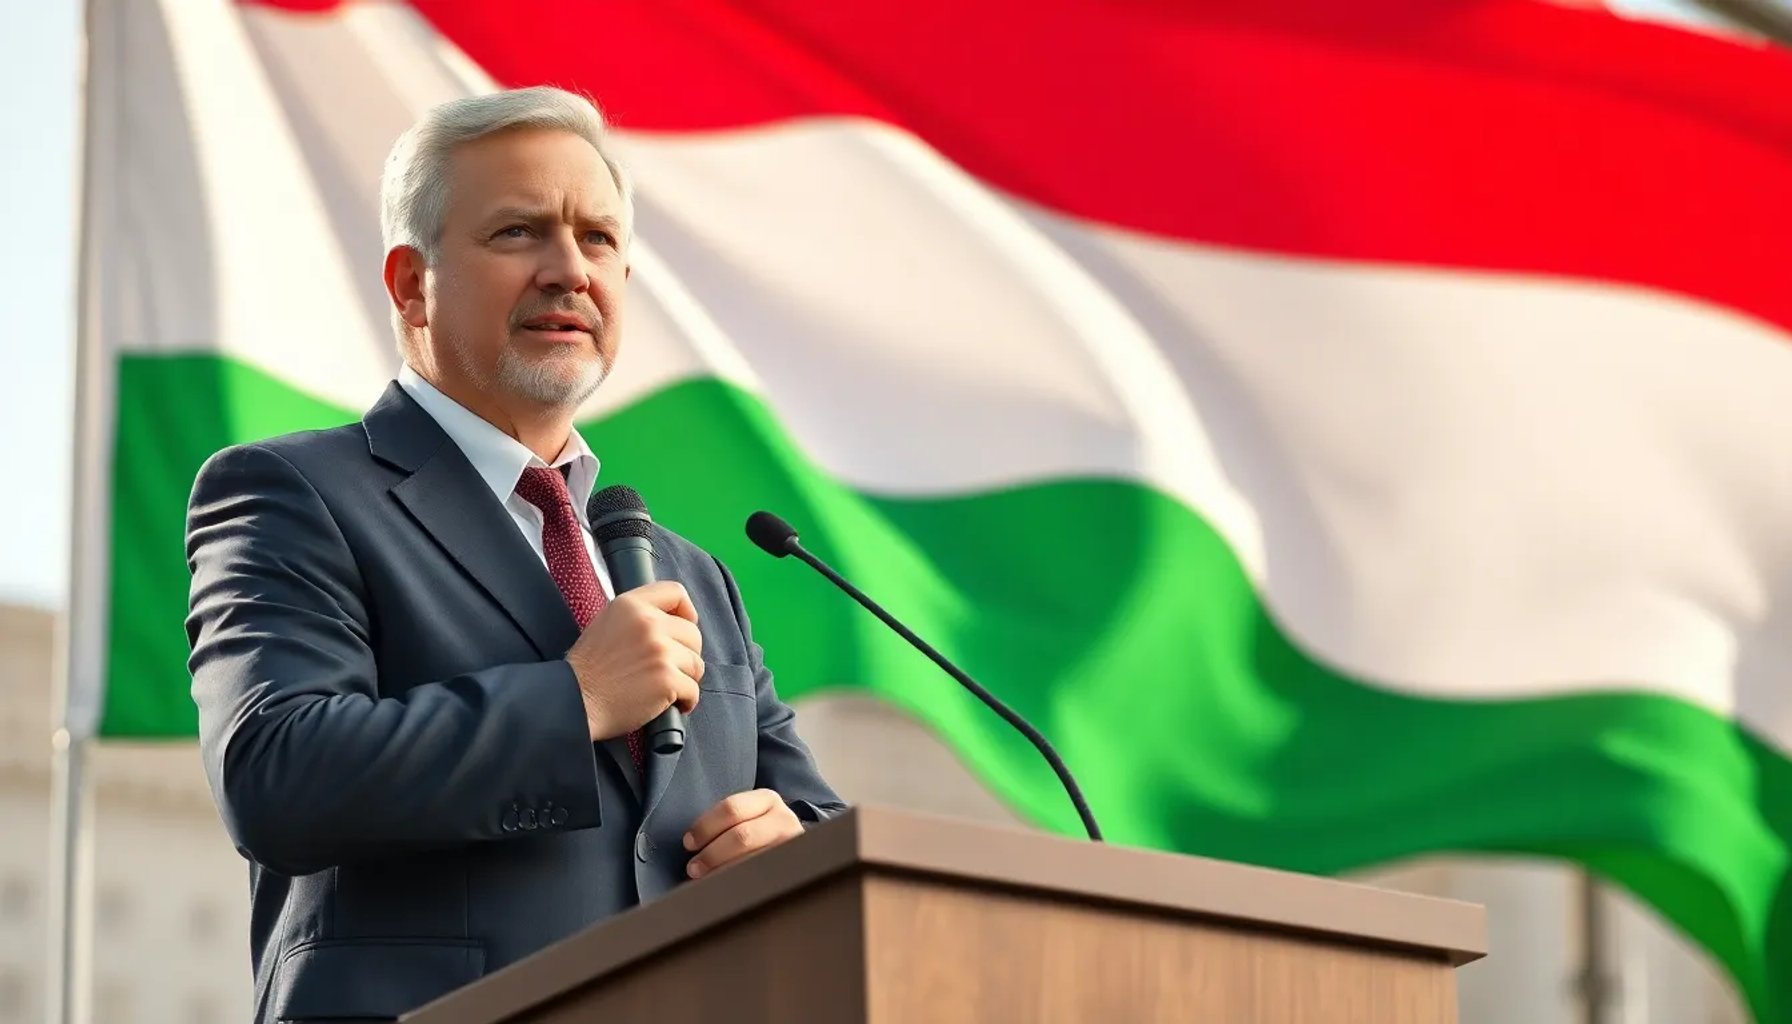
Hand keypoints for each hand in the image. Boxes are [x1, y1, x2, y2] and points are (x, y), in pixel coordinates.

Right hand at [565, 581, 702, 740]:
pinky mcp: (667, 679)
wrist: (574, 702)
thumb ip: (638, 615)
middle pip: (693, 633)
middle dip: (686, 654)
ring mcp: (660, 651)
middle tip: (668, 669)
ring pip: (696, 663)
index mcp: (632, 605)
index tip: (683, 628)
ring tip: (665, 688)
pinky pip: (693, 690)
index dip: (686, 612)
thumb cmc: (589, 670)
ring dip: (686, 678)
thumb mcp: (607, 623)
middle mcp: (648, 622)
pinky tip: (670, 704)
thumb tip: (672, 620)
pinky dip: (686, 701)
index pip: (676, 592)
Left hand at [682, 790, 804, 878]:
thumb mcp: (747, 815)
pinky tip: (727, 888)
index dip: (706, 827)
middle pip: (742, 836)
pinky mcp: (793, 869)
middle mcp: (784, 820)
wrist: (791, 844)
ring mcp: (792, 845)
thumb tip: (691, 842)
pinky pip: (761, 880)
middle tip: (694, 868)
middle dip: (712, 854)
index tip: (689, 843)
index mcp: (767, 800)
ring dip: (723, 873)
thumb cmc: (758, 830)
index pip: (731, 809)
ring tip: (706, 881)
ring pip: (752, 861)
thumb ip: (725, 822)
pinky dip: (739, 886)